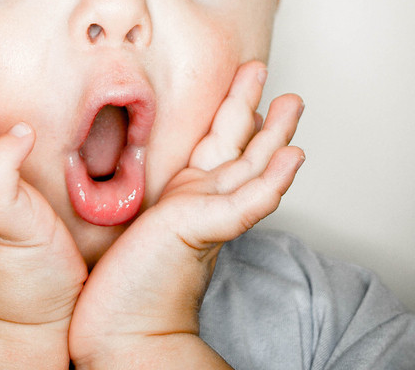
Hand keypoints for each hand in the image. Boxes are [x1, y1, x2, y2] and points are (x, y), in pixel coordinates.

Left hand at [68, 62, 303, 367]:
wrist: (121, 331)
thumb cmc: (123, 285)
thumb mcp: (134, 220)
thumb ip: (152, 195)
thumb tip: (137, 160)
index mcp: (188, 198)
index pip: (218, 148)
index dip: (234, 115)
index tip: (246, 87)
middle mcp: (204, 204)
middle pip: (243, 150)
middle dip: (261, 115)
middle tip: (278, 82)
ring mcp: (209, 217)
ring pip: (252, 168)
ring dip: (276, 136)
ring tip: (293, 102)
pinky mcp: (205, 230)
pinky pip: (247, 203)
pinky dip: (272, 180)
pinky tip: (293, 159)